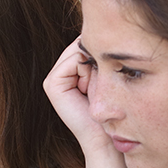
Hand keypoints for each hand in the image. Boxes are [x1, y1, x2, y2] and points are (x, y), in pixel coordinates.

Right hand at [43, 39, 111, 154]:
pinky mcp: (52, 84)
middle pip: (82, 45)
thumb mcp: (111, 77)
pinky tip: (91, 87)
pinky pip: (73, 60)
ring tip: (99, 86)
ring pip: (79, 50)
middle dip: (98, 56)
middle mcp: (60, 73)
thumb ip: (103, 56)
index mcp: (73, 71)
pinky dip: (87, 70)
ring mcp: (53, 78)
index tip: (113, 72)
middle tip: (106, 80)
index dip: (103, 51)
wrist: (106, 137)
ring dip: (95, 64)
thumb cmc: (114, 111)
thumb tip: (112, 29)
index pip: (88, 44)